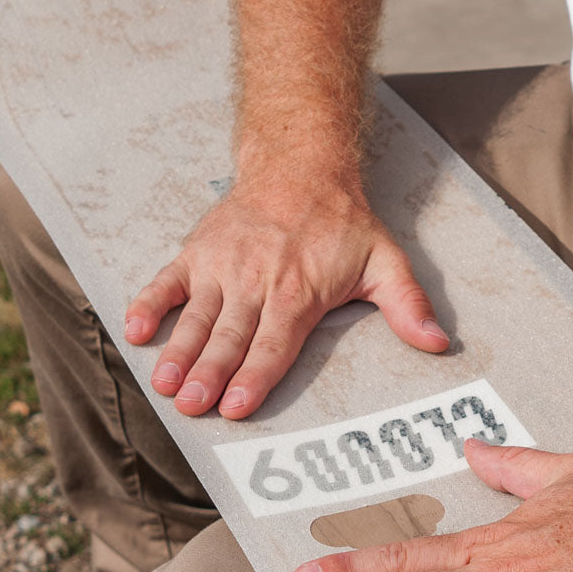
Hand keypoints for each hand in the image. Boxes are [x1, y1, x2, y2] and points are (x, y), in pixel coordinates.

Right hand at [124, 175, 448, 418]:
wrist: (300, 164)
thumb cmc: (343, 221)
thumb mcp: (385, 260)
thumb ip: (407, 305)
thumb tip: (437, 342)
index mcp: (298, 291)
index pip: (274, 344)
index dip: (255, 377)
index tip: (237, 406)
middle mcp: (256, 281)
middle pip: (230, 337)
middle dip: (210, 375)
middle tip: (192, 407)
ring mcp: (223, 266)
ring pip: (197, 317)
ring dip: (179, 352)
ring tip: (165, 384)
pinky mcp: (199, 252)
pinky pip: (168, 282)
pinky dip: (150, 305)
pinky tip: (135, 332)